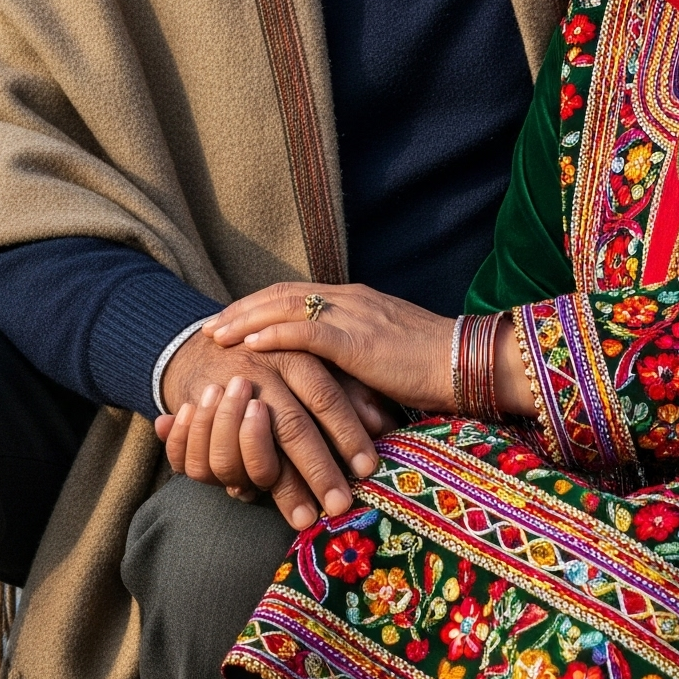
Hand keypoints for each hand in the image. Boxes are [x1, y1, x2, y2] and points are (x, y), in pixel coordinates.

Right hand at [153, 324, 387, 529]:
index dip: (347, 433)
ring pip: (252, 447)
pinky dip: (231, 478)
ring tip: (304, 517)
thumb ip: (348, 389)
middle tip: (341, 505)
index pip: (325, 396)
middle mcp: (258, 372)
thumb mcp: (314, 358)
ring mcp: (223, 395)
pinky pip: (207, 455)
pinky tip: (258, 499)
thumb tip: (383, 424)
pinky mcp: (195, 413)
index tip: (368, 469)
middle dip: (319, 471)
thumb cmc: (278, 352)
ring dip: (281, 486)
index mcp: (293, 353)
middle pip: (291, 426)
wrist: (213, 333)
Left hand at [210, 283, 533, 418]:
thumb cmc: (433, 370)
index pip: (295, 295)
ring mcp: (354, 315)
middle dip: (241, 309)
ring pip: (285, 306)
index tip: (229, 320)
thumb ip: (354, 360)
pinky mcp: (359, 339)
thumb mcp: (385, 358)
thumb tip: (327, 383)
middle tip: (208, 327)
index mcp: (355, 301)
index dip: (258, 306)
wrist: (469, 365)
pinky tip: (248, 343)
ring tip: (215, 335)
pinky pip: (306, 330)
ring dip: (245, 319)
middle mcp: (349, 299)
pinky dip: (273, 333)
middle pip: (281, 295)